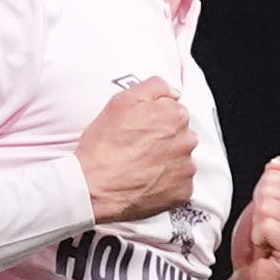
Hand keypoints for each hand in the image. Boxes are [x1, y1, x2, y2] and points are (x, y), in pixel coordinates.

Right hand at [76, 79, 197, 225]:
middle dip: (165, 140)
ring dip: (167, 162)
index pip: (174, 112)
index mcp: (175, 116)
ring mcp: (186, 168)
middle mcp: (186, 141)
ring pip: (181, 160)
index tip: (140, 130)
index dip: (155, 120)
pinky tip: (146, 182)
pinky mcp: (183, 192)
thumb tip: (174, 92)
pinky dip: (167, 184)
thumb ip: (154, 87)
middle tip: (138, 149)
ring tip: (141, 167)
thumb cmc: (104, 145)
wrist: (93, 187)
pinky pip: (180, 184)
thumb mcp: (122, 101)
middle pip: (181, 135)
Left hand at [219, 157, 279, 279]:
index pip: (275, 176)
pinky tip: (269, 253)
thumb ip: (274, 181)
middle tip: (267, 235)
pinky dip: (259, 240)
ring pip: (268, 208)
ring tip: (269, 244)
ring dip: (259, 229)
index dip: (261, 199)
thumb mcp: (263, 205)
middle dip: (259, 214)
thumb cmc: (260, 247)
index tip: (269, 222)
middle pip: (271, 190)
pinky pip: (268, 226)